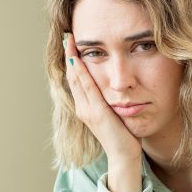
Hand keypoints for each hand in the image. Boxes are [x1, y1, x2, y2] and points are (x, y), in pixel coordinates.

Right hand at [64, 34, 141, 191]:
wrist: (124, 156)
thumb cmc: (123, 136)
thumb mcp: (114, 114)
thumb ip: (110, 100)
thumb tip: (113, 85)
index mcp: (86, 108)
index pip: (76, 80)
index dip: (72, 61)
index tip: (71, 43)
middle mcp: (83, 108)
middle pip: (72, 76)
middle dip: (68, 54)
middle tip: (67, 35)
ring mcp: (88, 111)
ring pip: (76, 79)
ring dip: (72, 58)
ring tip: (69, 41)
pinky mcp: (97, 113)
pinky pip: (88, 88)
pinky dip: (81, 72)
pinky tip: (78, 59)